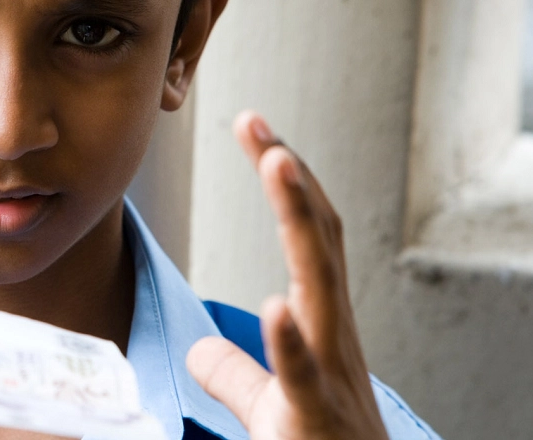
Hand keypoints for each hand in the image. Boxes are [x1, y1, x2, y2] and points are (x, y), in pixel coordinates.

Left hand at [186, 112, 388, 439]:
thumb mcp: (272, 405)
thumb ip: (236, 372)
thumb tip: (200, 349)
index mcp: (321, 324)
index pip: (308, 235)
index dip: (286, 180)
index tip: (257, 131)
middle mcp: (332, 334)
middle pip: (317, 239)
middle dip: (289, 176)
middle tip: (255, 121)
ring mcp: (328, 371)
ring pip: (318, 285)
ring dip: (298, 222)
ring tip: (277, 164)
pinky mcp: (313, 415)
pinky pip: (301, 374)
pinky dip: (290, 338)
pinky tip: (275, 304)